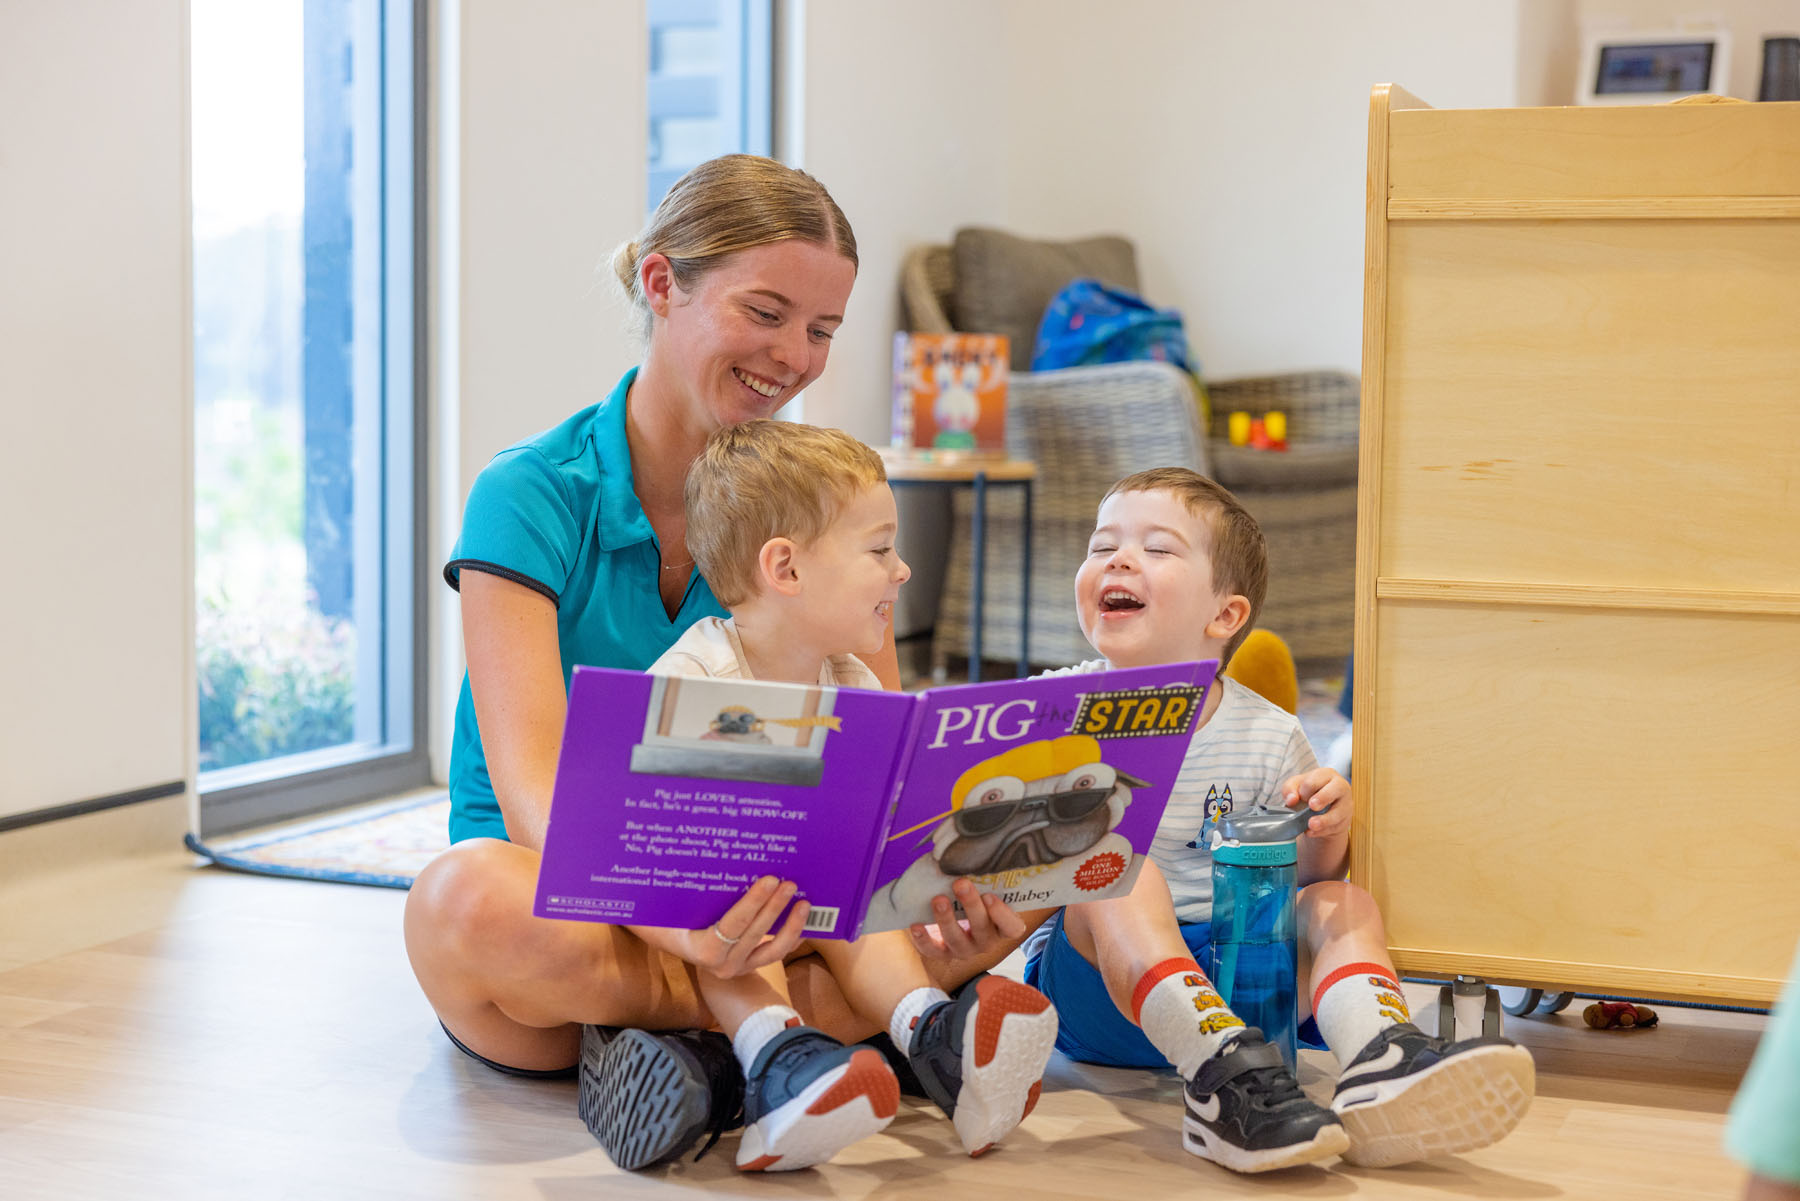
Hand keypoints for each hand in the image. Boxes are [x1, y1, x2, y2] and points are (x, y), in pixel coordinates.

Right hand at [628, 876, 810, 979]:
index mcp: (701, 949)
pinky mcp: (749, 966)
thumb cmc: (662, 919)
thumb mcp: (665, 906)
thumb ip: (679, 889)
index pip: (733, 925)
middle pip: (756, 933)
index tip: (770, 879)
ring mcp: (738, 968)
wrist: (667, 942)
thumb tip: (695, 855)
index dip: (753, 902)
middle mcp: (722, 965)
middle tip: (790, 882)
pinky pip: (775, 954)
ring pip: (773, 951)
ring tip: (804, 902)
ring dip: (791, 926)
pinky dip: (791, 937)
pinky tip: (802, 919)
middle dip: (776, 906)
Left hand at [905, 877, 1027, 960]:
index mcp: (1002, 927)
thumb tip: (967, 849)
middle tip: (961, 883)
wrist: (955, 916)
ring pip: (957, 940)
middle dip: (970, 906)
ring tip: (938, 899)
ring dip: (946, 920)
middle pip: (982, 929)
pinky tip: (916, 924)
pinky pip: (933, 950)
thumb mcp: (983, 888)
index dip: (1002, 915)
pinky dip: (923, 939)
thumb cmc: (974, 896)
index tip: (990, 896)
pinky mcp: (943, 953)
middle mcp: (986, 941)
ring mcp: (965, 950)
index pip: (1012, 927)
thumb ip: (983, 875)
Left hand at [1282, 767, 1350, 840]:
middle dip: (1322, 798)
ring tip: (1311, 824)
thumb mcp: (1295, 786)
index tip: (1301, 798)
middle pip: (1335, 790)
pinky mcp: (1345, 821)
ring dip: (1324, 820)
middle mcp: (1340, 786)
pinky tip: (1311, 832)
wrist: (1319, 810)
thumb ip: (1289, 789)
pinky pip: (1335, 827)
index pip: (1316, 779)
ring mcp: (1345, 804)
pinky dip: (1322, 831)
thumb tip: (1291, 800)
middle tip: (1312, 806)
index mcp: (1327, 774)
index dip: (1305, 790)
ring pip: (1338, 812)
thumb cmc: (1308, 793)